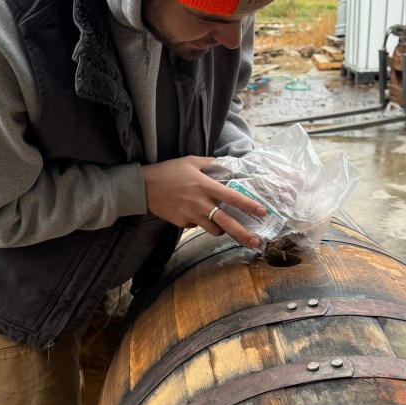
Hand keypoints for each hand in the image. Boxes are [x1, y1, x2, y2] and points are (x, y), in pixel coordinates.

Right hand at [141, 156, 265, 248]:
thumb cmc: (168, 171)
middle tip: (257, 243)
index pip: (232, 198)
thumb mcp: (190, 161)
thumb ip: (209, 164)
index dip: (249, 206)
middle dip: (244, 234)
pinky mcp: (182, 223)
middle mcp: (201, 204)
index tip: (262, 212)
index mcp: (205, 187)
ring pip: (214, 230)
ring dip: (222, 229)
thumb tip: (224, 164)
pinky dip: (201, 223)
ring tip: (225, 225)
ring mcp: (191, 216)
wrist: (143, 187)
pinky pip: (197, 227)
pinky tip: (195, 214)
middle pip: (227, 223)